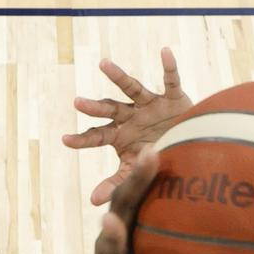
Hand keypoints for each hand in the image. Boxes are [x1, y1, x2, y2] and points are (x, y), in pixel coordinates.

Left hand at [64, 48, 191, 205]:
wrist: (188, 145)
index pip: (96, 136)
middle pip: (108, 108)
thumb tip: (93, 201)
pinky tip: (165, 52)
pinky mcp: (172, 96)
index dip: (82, 139)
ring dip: (117, 76)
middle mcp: (130, 116)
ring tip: (103, 64)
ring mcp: (149, 104)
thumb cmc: (157, 157)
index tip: (65, 140)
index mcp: (119, 134)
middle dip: (94, 107)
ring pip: (131, 87)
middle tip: (77, 103)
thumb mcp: (135, 171)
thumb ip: (116, 183)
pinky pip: (170, 79)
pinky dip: (169, 66)